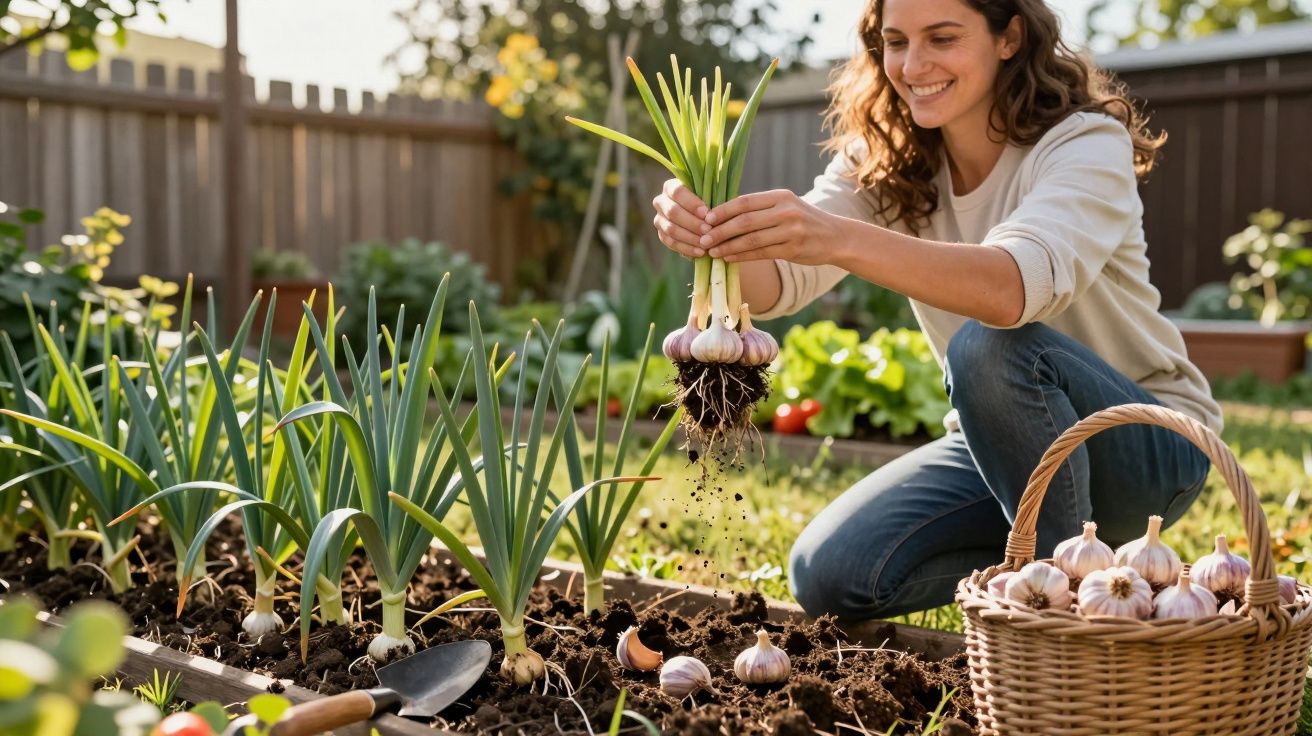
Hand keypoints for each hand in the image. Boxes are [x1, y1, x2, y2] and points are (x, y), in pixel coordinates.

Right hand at [651, 179, 710, 258]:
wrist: (700, 216)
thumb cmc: (707, 202)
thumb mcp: (709, 196)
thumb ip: (709, 199)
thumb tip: (710, 213)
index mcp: (670, 187)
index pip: (677, 192)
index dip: (691, 203)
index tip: (706, 213)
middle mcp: (660, 202)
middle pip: (673, 212)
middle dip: (692, 223)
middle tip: (708, 230)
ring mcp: (659, 219)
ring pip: (671, 229)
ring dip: (690, 237)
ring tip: (705, 243)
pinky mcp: (662, 235)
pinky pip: (671, 243)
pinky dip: (686, 248)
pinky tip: (700, 252)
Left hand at [701, 190, 844, 265]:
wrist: (836, 237)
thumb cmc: (804, 221)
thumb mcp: (786, 206)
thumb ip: (760, 209)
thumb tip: (723, 215)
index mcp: (780, 196)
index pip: (745, 201)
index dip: (723, 211)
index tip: (705, 219)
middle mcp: (786, 211)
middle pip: (745, 221)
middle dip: (720, 231)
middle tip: (703, 239)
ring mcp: (791, 231)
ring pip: (751, 239)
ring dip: (728, 246)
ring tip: (712, 251)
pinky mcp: (793, 249)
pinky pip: (761, 253)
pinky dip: (742, 257)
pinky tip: (729, 258)